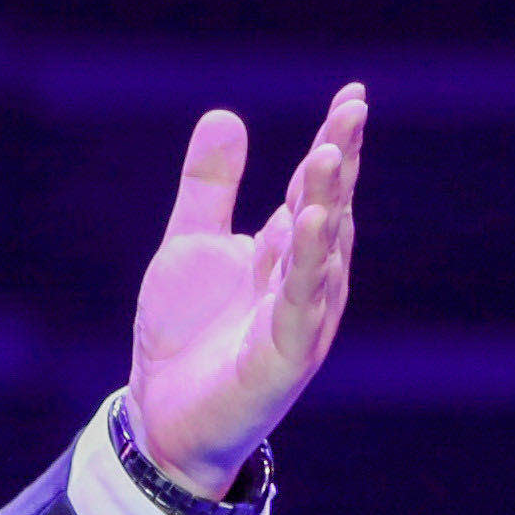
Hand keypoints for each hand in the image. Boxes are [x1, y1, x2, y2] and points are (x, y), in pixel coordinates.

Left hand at [127, 85, 361, 497]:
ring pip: (323, 254)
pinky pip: (302, 304)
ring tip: (329, 155)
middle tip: (352, 111)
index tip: (351, 97)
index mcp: (287, 253)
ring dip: (328, 204)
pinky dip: (311, 264)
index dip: (333, 145)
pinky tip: (315, 223)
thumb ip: (209, 188)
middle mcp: (305, 281)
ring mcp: (300, 319)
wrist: (162, 417)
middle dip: (339, 163)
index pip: (315, 189)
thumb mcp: (190, 246)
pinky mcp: (285, 356)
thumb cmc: (185, 335)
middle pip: (329, 211)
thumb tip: (225, 114)